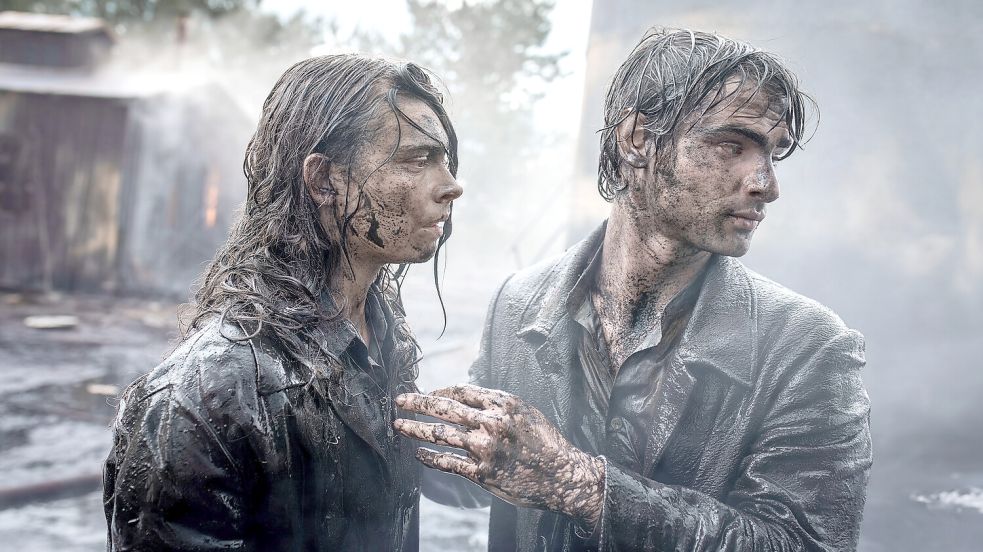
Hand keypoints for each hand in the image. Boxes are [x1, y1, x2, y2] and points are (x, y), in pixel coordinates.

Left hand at [394, 384, 603, 524]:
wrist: (562, 475)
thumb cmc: (546, 442)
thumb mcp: (525, 412)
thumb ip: (497, 405)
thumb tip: (467, 398)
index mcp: (502, 403)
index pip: (460, 391)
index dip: (438, 391)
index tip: (426, 393)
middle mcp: (491, 423)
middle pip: (444, 407)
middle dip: (417, 402)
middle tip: (399, 399)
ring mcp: (485, 448)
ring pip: (441, 434)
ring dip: (415, 428)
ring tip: (399, 425)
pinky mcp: (482, 473)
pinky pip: (448, 463)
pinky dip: (430, 457)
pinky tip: (418, 454)